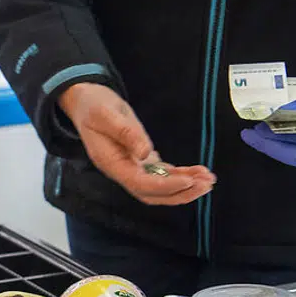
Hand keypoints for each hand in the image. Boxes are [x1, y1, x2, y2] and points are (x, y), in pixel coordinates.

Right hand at [59, 83, 215, 205]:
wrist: (86, 102)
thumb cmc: (93, 106)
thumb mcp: (106, 114)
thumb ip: (126, 133)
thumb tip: (146, 153)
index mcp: (112, 164)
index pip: (141, 184)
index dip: (165, 186)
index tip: (188, 180)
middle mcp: (122, 171)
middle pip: (153, 194)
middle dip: (181, 193)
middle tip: (206, 185)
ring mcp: (132, 167)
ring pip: (160, 187)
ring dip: (185, 186)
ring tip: (208, 180)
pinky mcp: (141, 160)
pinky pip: (162, 174)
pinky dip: (181, 175)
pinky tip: (198, 172)